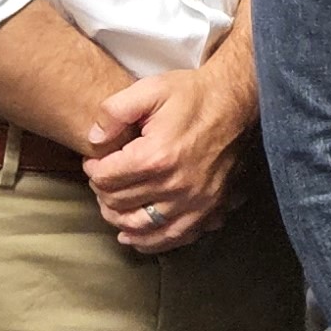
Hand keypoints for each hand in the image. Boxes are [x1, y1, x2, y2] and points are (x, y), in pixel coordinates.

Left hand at [84, 63, 252, 252]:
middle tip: (106, 177)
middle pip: (118, 203)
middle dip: (103, 191)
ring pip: (140, 227)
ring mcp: (194, 201)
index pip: (105, 178)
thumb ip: (113, 111)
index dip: (93, 168)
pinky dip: (148, 241)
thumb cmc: (193, 95)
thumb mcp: (150, 89)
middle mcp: (175, 185)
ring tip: (113, 204)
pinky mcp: (208, 209)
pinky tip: (134, 235)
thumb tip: (94, 141)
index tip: (96, 160)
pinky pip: (172, 238)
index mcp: (156, 156)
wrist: (238, 103)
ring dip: (118, 219)